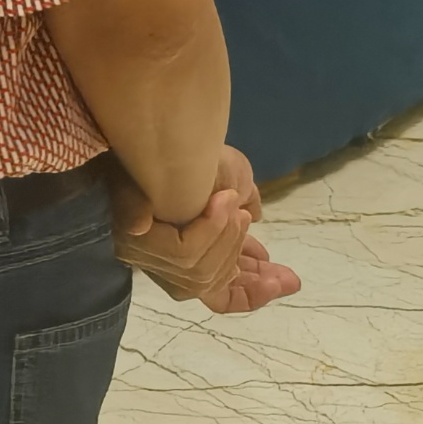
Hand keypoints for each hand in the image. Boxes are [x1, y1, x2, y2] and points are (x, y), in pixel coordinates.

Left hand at [108, 150, 294, 311]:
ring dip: (228, 239)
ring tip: (236, 208)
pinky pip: (184, 253)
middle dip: (253, 281)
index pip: (216, 293)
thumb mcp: (232, 184)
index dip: (250, 295)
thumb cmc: (195, 152)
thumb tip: (254, 221)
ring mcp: (144, 253)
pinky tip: (222, 204)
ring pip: (199, 272)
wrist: (166, 128)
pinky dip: (209, 230)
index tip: (286, 284)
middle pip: (209, 287)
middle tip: (287, 275)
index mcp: (180, 253)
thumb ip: (240, 215)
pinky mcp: (134, 240)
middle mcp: (158, 259)